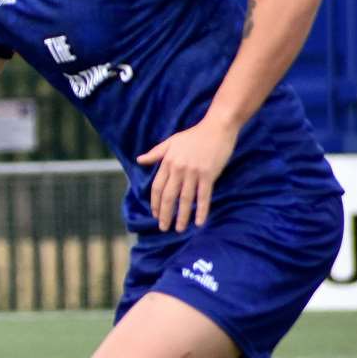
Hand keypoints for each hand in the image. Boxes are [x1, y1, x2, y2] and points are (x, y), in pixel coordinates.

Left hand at [136, 117, 237, 231]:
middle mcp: (178, 169)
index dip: (155, 203)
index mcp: (168, 162)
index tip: (154, 214)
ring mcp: (193, 173)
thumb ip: (155, 153)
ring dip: (181, 217)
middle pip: (168, 197)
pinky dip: (201, 210)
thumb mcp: (171, 142)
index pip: (157, 187)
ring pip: (185, 200)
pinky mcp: (208, 175)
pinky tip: (199, 222)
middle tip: (163, 228)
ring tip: (179, 229)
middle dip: (165, 214)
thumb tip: (139, 160)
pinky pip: (204, 197)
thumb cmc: (194, 135)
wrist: (217, 128)